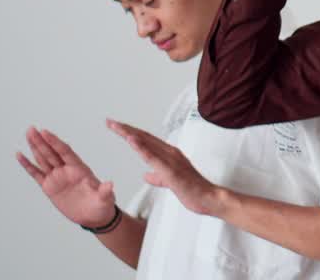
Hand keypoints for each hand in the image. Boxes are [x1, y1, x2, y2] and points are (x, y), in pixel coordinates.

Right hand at [17, 127, 116, 226]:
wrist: (94, 216)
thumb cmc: (102, 205)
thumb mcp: (105, 199)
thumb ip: (104, 191)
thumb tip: (110, 185)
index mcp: (80, 169)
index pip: (65, 152)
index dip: (55, 142)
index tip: (46, 132)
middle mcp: (67, 170)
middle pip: (52, 152)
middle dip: (41, 140)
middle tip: (32, 128)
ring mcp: (57, 177)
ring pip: (43, 159)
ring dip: (35, 147)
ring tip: (28, 134)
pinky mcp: (49, 187)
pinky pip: (36, 174)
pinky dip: (28, 165)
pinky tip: (20, 155)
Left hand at [107, 120, 224, 216]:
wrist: (209, 198)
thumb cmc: (193, 190)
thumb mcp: (170, 182)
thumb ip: (157, 177)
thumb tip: (146, 175)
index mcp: (169, 155)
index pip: (146, 140)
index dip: (131, 133)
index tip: (117, 127)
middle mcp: (170, 153)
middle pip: (144, 137)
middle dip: (125, 129)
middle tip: (110, 122)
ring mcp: (171, 160)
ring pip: (147, 143)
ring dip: (130, 134)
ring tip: (116, 126)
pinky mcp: (171, 171)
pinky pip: (153, 157)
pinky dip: (141, 148)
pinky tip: (131, 140)